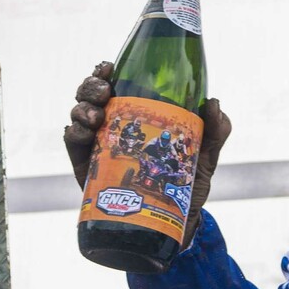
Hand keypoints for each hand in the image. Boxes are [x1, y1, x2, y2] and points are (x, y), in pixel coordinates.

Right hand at [61, 63, 231, 210]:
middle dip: (91, 86)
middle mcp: (114, 124)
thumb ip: (215, 130)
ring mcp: (98, 144)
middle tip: (104, 93)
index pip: (117, 84)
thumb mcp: (205, 154)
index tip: (109, 68)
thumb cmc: (187, 182)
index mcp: (138, 114)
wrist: (177, 221)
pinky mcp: (87, 166)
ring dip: (82, 108)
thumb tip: (213, 103)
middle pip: (91, 94)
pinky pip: (73, 142)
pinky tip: (85, 133)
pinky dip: (74, 132)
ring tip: (97, 117)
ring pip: (79, 114)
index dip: (106, 72)